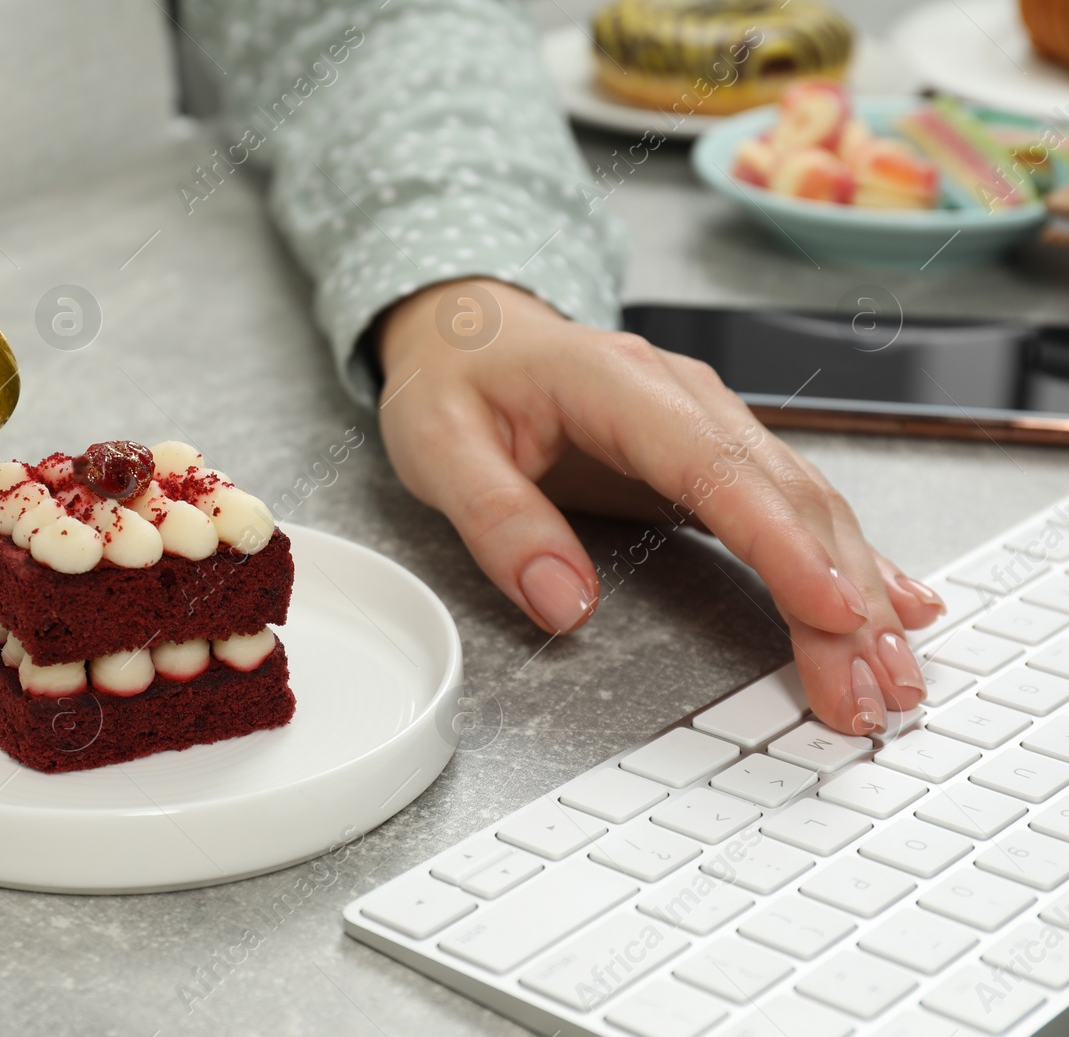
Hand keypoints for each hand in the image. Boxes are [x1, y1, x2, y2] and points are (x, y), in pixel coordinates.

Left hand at [377, 278, 944, 735]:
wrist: (468, 333)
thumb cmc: (455, 383)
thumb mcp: (439, 449)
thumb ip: (499, 522)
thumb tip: (566, 604)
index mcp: (618, 383)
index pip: (715, 468)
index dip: (779, 544)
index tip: (830, 611)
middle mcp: (684, 396)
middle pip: (784, 496)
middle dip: (841, 596)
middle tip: (873, 686)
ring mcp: (709, 422)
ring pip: (806, 506)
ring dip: (859, 590)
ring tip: (894, 672)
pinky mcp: (714, 454)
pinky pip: (793, 507)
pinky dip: (847, 560)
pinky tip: (895, 603)